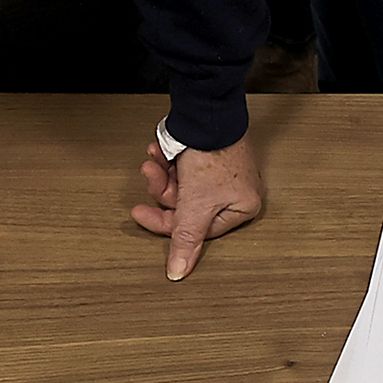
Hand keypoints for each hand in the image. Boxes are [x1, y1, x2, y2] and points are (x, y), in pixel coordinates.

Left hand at [133, 131, 265, 280]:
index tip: (141, 213)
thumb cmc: (215, 153)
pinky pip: (183, 169)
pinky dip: (168, 161)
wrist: (208, 110)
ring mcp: (221, 174)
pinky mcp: (209, 157)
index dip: (164, 222)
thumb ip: (186, 239)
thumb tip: (178, 271)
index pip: (197, 229)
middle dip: (163, 190)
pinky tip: (159, 151)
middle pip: (187, 208)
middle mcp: (234, 193)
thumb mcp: (196, 204)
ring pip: (182, 187)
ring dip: (162, 174)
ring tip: (153, 160)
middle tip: (149, 176)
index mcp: (242, 208)